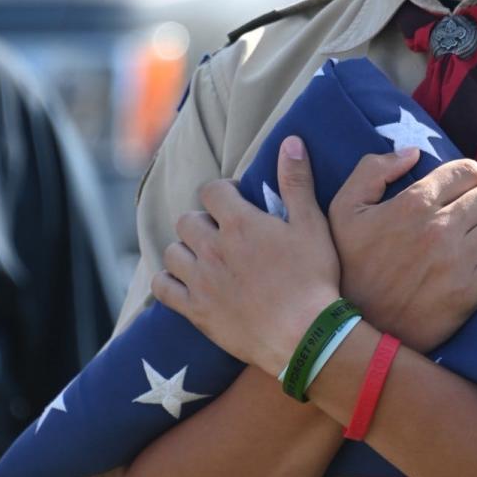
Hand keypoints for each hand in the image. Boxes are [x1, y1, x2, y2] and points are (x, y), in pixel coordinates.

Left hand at [154, 136, 340, 375]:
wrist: (304, 336)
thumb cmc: (314, 278)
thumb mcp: (312, 224)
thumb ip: (296, 181)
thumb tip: (290, 141)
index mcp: (240, 223)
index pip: (212, 190)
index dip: (223, 192)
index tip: (236, 202)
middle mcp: (213, 247)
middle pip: (187, 220)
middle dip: (203, 221)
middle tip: (223, 234)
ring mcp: (200, 280)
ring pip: (173, 251)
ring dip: (186, 250)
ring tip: (205, 257)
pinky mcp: (195, 310)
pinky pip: (163, 288)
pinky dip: (167, 281)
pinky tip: (182, 281)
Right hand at [328, 151, 476, 351]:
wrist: (353, 328)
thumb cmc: (349, 267)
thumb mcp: (343, 210)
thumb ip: (372, 170)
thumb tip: (413, 153)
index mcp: (414, 202)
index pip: (466, 171)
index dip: (476, 173)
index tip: (476, 185)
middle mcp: (441, 226)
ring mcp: (458, 260)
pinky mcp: (470, 291)